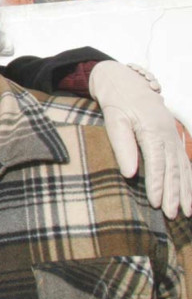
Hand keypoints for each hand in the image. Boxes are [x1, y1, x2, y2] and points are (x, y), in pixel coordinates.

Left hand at [89, 61, 191, 217]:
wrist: (127, 83)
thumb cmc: (117, 103)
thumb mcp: (114, 121)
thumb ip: (123, 146)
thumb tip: (130, 173)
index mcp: (152, 130)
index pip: (157, 163)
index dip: (158, 184)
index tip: (157, 204)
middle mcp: (167, 134)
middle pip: (173, 169)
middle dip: (175, 194)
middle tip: (173, 215)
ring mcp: (173, 136)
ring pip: (183, 167)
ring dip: (186, 191)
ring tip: (187, 212)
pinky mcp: (173, 138)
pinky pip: (184, 161)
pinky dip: (189, 179)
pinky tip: (191, 195)